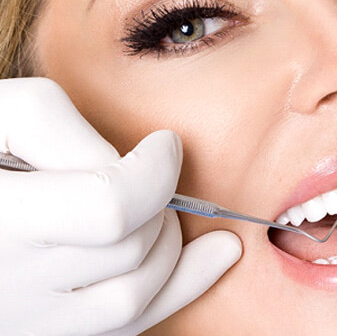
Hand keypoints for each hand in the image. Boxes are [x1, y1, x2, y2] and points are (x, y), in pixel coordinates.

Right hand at [0, 78, 241, 334]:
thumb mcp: (2, 116)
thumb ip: (57, 125)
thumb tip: (121, 159)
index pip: (109, 207)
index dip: (154, 171)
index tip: (165, 143)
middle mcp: (10, 284)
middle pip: (129, 246)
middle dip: (158, 201)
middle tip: (149, 171)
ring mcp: (30, 317)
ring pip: (136, 293)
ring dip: (171, 244)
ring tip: (167, 209)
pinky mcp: (48, 330)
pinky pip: (127, 323)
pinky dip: (182, 287)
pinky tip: (220, 257)